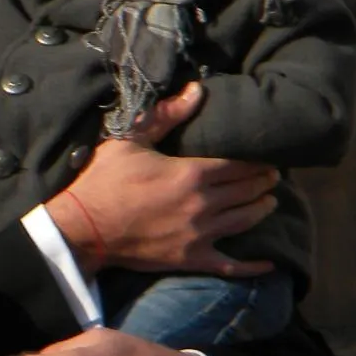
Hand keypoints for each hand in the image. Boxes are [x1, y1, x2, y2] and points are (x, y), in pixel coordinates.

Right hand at [45, 86, 278, 276]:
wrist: (82, 229)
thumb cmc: (104, 181)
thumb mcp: (130, 140)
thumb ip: (166, 115)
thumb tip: (196, 90)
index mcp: (192, 173)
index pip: (239, 164)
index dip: (257, 160)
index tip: (266, 156)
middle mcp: (203, 204)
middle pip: (247, 190)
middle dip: (264, 181)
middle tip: (273, 176)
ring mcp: (199, 235)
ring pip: (246, 220)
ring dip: (262, 209)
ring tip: (269, 201)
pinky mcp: (190, 258)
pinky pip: (230, 266)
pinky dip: (252, 266)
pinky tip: (270, 263)